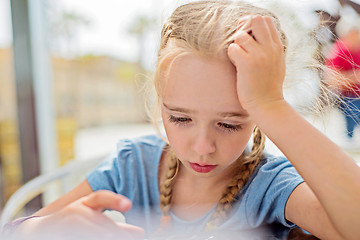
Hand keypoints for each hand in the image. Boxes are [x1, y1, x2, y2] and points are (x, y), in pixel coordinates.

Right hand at [17, 190, 144, 239]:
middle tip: (136, 235)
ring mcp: (67, 226)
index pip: (100, 197)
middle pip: (104, 226)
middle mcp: (76, 212)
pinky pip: (83, 237)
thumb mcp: (93, 218)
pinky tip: (100, 236)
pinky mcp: (60, 235)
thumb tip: (140, 233)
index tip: (128, 204)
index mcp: (86, 203)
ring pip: (96, 234)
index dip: (115, 200)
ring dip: (107, 235)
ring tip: (114, 236)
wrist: (40, 230)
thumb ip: (115, 224)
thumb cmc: (74, 222)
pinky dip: (94, 237)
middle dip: (119, 233)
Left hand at [227, 15, 285, 112]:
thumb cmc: (268, 86)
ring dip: (236, 44)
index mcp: (277, 47)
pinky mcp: (247, 64)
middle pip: (255, 20)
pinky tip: (236, 65)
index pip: (265, 21)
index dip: (253, 25)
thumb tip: (257, 34)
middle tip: (241, 43)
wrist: (267, 105)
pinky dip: (231, 55)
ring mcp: (259, 55)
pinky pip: (233, 48)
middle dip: (244, 28)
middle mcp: (270, 48)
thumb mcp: (276, 63)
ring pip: (240, 35)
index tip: (248, 38)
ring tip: (239, 57)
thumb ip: (270, 48)